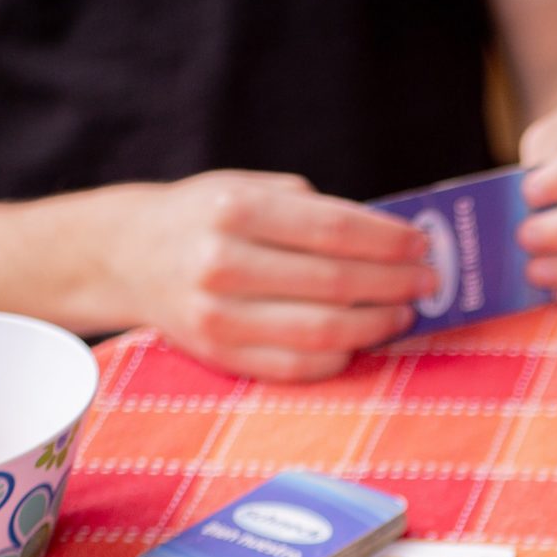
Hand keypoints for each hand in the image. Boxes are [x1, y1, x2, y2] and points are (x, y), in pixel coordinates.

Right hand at [108, 170, 431, 380]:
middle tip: (428, 282)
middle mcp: (222, 263)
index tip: (423, 245)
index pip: (334, 230)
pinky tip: (361, 339)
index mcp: (234, 210)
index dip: (388, 242)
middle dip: (394, 284)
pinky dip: (340, 355)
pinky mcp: (221, 356)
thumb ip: (315, 211)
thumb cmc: (207, 217)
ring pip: (323, 332)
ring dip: (376, 325)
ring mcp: (219, 316)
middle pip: (335, 283)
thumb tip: (394, 241)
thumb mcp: (250, 190)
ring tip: (403, 312)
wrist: (129, 256)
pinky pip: (299, 366)